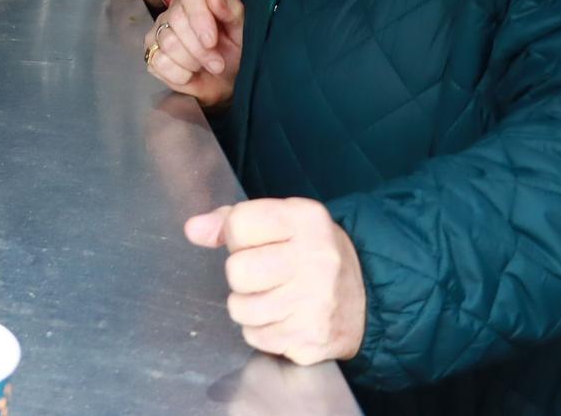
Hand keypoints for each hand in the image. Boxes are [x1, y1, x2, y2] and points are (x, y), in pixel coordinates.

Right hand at [145, 0, 243, 106]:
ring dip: (192, 62)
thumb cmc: (234, 51)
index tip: (212, 41)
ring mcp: (159, 32)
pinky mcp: (151, 53)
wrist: (226, 79)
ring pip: (168, 43)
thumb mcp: (242, 30)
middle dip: (200, 49)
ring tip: (205, 67)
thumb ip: (231, 11)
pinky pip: (159, 62)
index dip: (200, 17)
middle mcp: (174, 10)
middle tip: (217, 64)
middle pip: (176, 21)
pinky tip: (190, 74)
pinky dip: (179, 75)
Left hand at [184, 198, 366, 366]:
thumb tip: (194, 229)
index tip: (254, 241)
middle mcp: (315, 260)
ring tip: (273, 296)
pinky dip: (263, 330)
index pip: (238, 223)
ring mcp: (316, 304)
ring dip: (248, 305)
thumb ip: (232, 220)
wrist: (366, 296)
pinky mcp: (312, 340)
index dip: (236, 236)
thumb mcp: (281, 222)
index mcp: (305, 220)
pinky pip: (256, 337)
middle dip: (241, 275)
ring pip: (240, 309)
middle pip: (237, 271)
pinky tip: (284, 317)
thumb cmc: (311, 254)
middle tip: (264, 274)